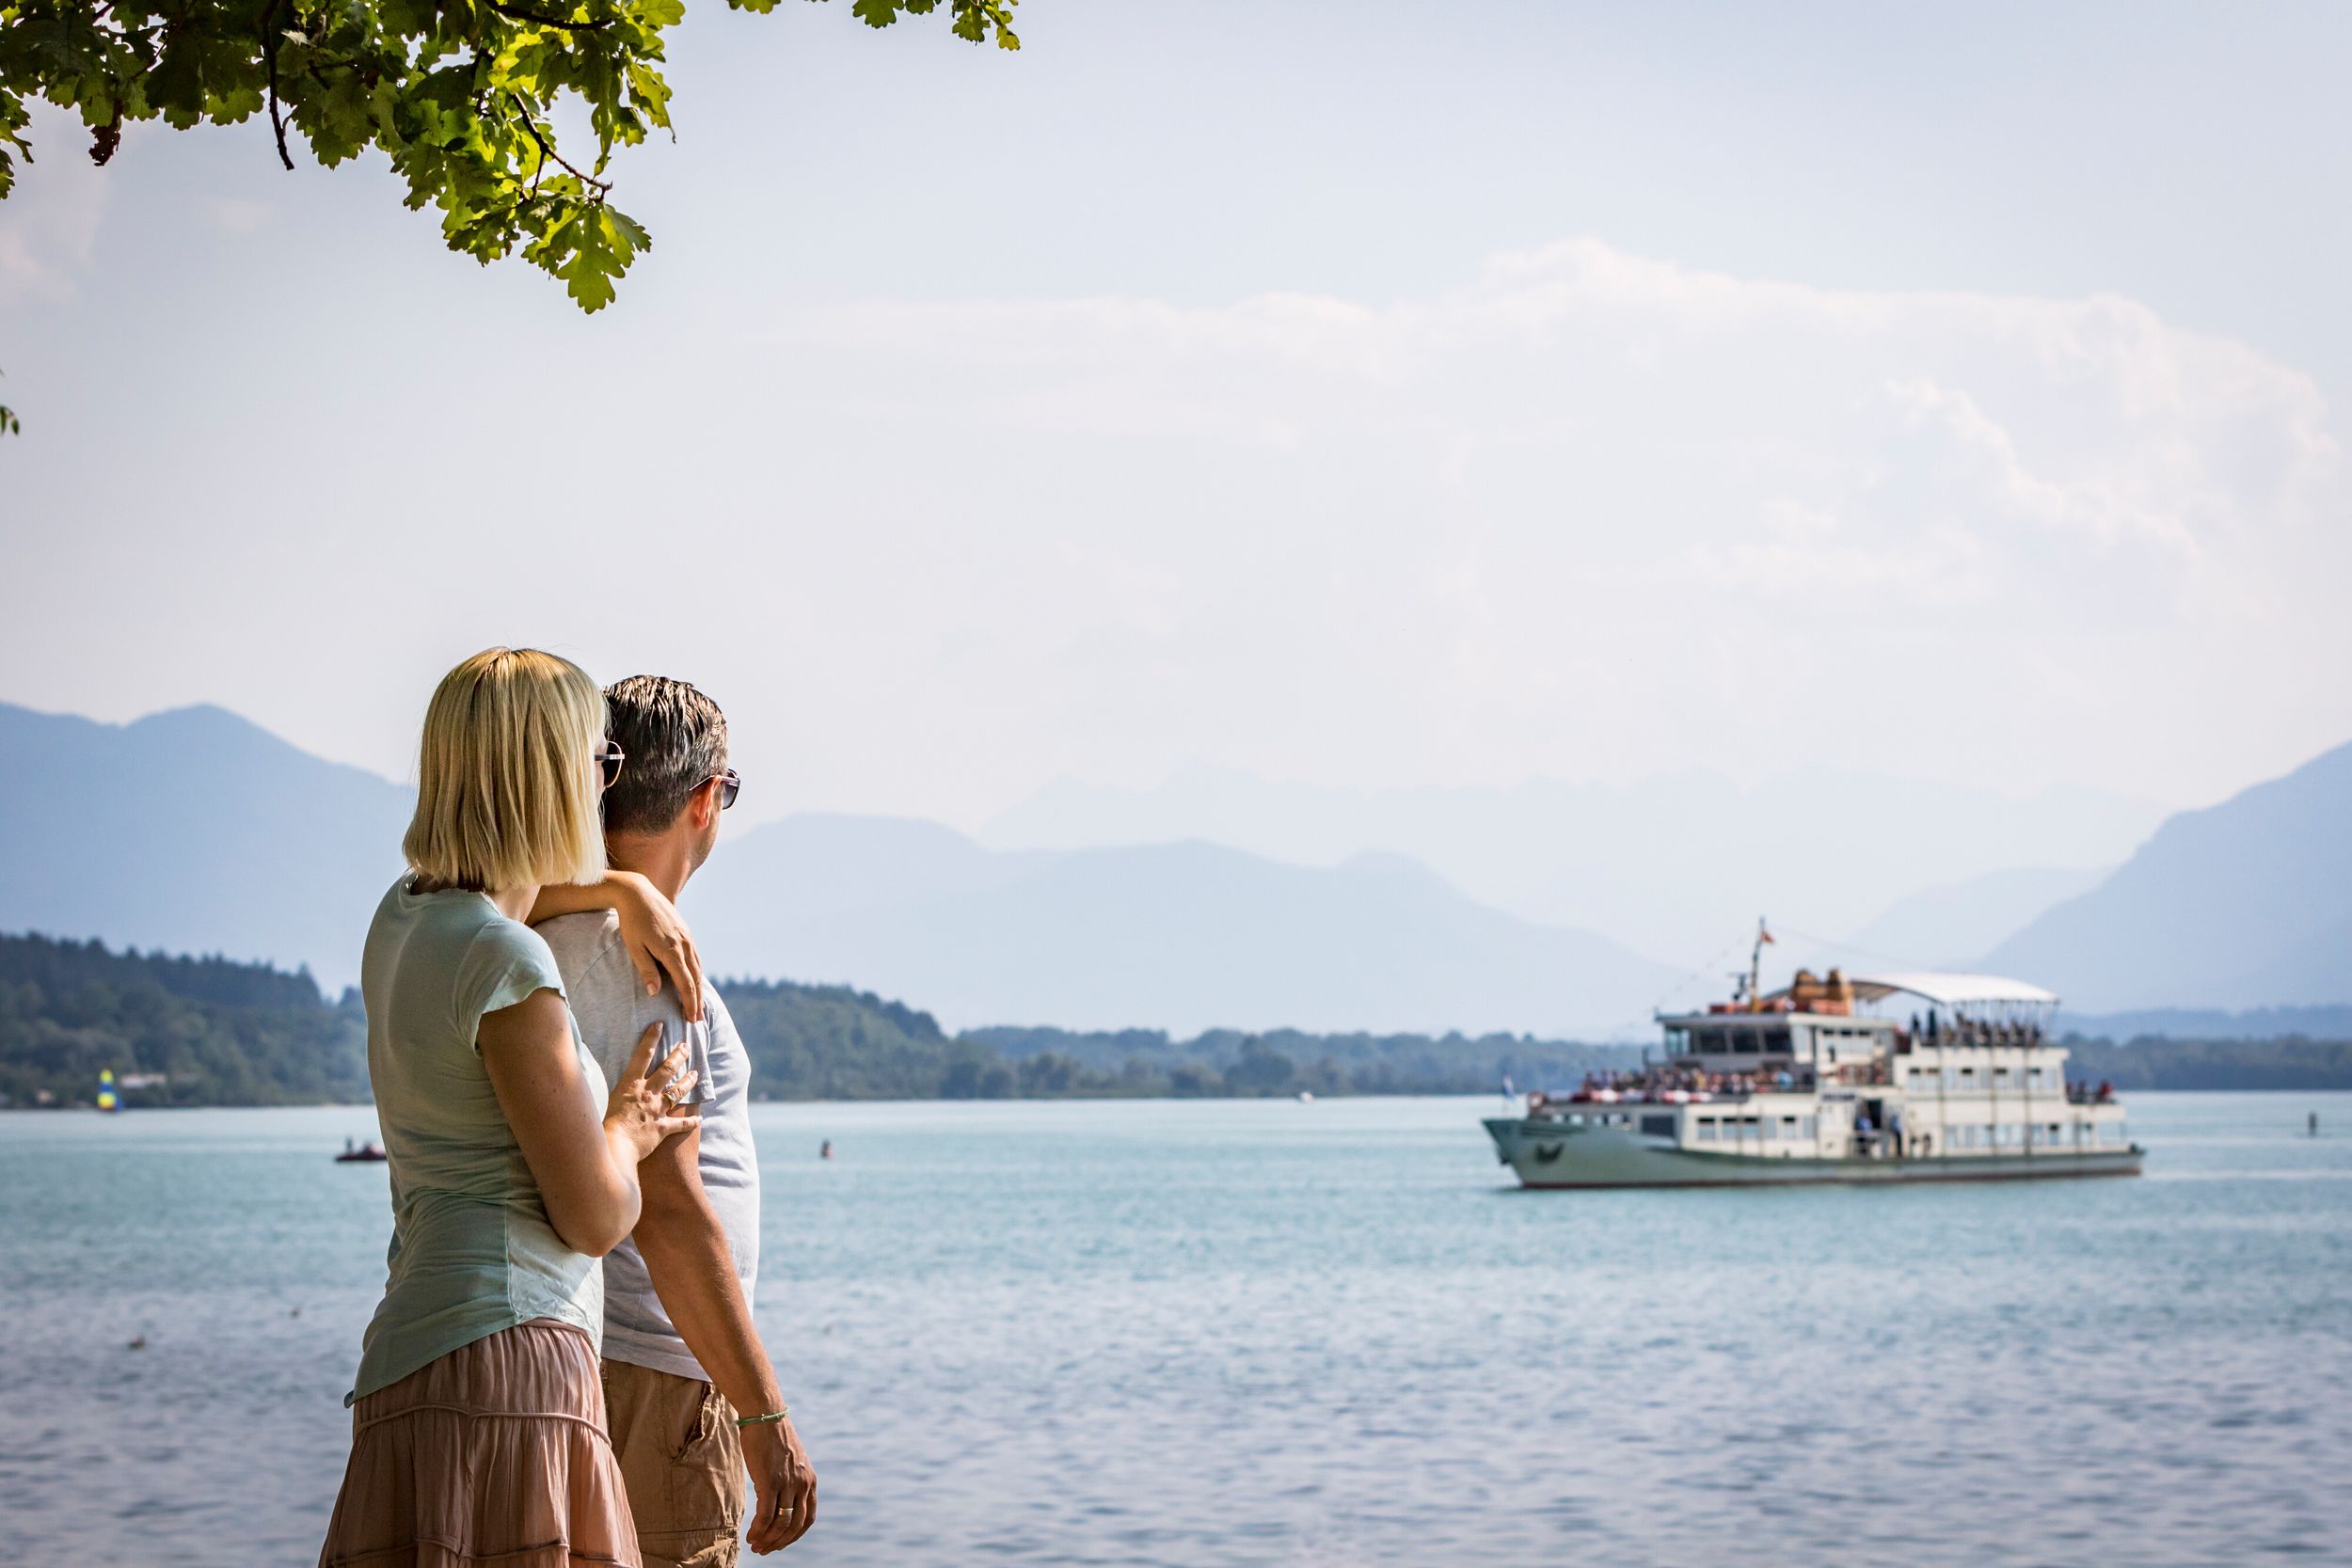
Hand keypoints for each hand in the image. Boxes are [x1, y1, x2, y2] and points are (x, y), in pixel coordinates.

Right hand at [603, 1022, 697, 1164]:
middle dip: (678, 1055)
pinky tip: (699, 1120)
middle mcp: (647, 1093)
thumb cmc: (605, 1125)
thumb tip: (618, 1085)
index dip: (652, 1038)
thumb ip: (618, 1091)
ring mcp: (657, 1109)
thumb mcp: (607, 1100)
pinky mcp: (662, 1127)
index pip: (642, 1055)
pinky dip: (690, 1122)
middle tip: (686, 1046)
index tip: (660, 1025)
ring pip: (678, 1091)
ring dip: (688, 1081)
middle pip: (667, 1069)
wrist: (615, 1146)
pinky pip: (680, 1124)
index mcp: (631, 1084)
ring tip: (695, 1073)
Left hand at [610, 871, 704, 1021]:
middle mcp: (684, 944)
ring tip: (697, 1003)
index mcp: (671, 950)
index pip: (685, 983)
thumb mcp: (634, 947)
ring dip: (699, 987)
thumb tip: (655, 993)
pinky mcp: (686, 932)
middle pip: (696, 978)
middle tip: (697, 1019)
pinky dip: (697, 972)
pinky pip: (696, 956)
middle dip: (697, 1000)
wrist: (638, 892)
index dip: (689, 1002)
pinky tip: (694, 979)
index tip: (691, 1018)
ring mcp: (687, 937)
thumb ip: (646, 969)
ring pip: (698, 967)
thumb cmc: (631, 921)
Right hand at [742, 1417, 816, 1551]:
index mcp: (809, 1480)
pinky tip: (750, 1536)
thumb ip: (790, 1479)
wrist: (765, 1414)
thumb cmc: (772, 1436)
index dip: (795, 1535)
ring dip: (767, 1539)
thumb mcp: (789, 1460)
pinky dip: (758, 1530)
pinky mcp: (770, 1482)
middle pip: (795, 1525)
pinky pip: (766, 1516)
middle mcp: (802, 1484)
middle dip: (779, 1542)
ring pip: (780, 1524)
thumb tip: (780, 1497)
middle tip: (764, 1550)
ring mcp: (787, 1484)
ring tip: (755, 1546)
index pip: (808, 1518)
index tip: (781, 1543)